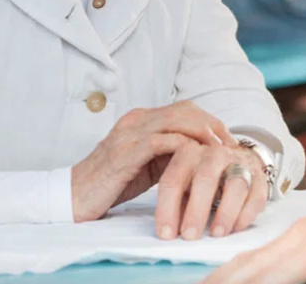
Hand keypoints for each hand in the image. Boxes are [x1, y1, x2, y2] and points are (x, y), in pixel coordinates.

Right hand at [72, 102, 233, 222]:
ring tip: (221, 152)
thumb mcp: (145, 166)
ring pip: (178, 120)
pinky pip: (164, 141)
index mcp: (141, 120)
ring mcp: (131, 132)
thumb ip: (169, 156)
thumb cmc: (110, 185)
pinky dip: (187, 148)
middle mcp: (136, 119)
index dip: (210, 121)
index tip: (228, 140)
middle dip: (213, 125)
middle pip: (186, 109)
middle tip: (231, 145)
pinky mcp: (127, 151)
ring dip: (205, 134)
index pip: (184, 109)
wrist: (73, 196)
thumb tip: (203, 159)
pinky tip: (199, 162)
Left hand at [154, 140, 266, 240]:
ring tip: (216, 234)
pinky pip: (256, 195)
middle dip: (196, 210)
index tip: (165, 234)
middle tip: (190, 236)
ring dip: (225, 212)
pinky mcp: (259, 175)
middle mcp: (214, 154)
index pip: (173, 180)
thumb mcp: (185, 183)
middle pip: (205, 179)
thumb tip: (168, 231)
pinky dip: (246, 214)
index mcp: (188, 153)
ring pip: (235, 185)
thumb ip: (176, 203)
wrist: (238, 158)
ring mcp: (239, 162)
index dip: (167, 208)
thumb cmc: (204, 177)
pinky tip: (236, 228)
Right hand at [201, 207, 305, 283]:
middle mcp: (299, 234)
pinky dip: (234, 269)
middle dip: (223, 283)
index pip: (273, 276)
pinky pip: (257, 253)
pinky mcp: (295, 234)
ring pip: (248, 259)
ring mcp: (295, 232)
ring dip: (221, 277)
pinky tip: (220, 278)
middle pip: (250, 266)